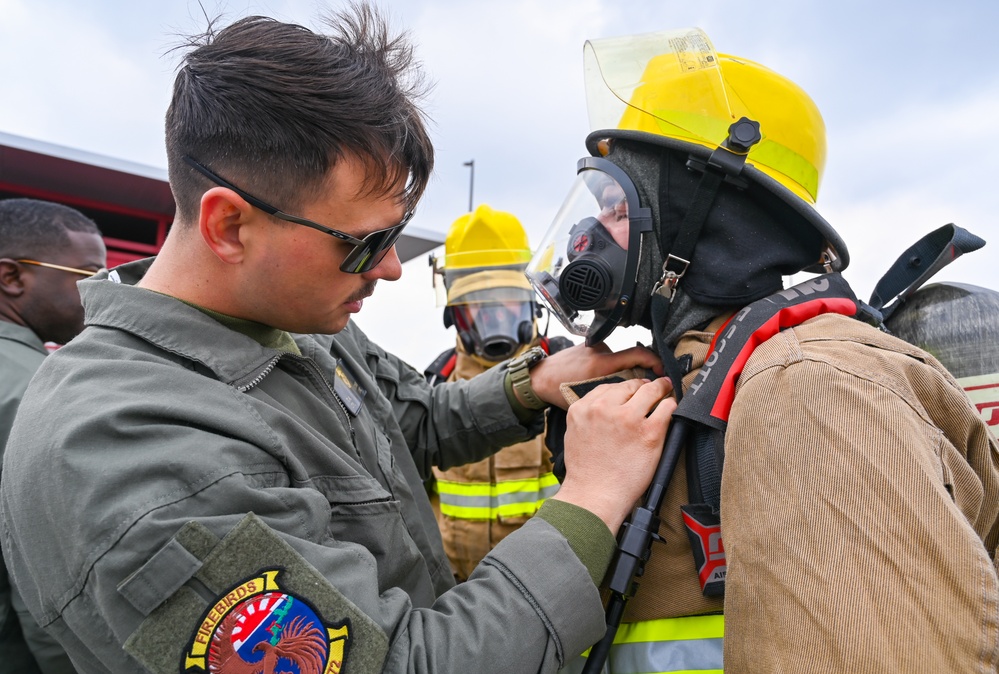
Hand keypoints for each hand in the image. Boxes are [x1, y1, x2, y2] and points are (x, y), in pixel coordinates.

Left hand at [529, 343, 661, 409]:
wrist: (538, 377)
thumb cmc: (558, 392)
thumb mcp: (589, 400)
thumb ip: (613, 398)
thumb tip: (635, 403)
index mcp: (601, 363)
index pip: (638, 354)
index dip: (655, 362)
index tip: (662, 372)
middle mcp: (599, 350)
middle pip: (631, 358)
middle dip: (639, 372)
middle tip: (642, 387)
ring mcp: (594, 345)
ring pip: (618, 359)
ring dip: (621, 371)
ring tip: (614, 387)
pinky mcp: (588, 345)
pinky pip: (607, 356)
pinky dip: (609, 367)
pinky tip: (599, 378)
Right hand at [551, 377, 675, 533]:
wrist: (595, 495)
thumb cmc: (586, 471)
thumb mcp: (574, 433)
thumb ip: (588, 415)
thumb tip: (606, 406)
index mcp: (583, 408)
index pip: (608, 387)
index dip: (624, 388)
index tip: (632, 391)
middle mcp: (604, 409)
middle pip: (630, 386)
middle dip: (642, 386)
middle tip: (653, 387)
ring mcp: (628, 419)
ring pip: (650, 391)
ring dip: (660, 389)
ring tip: (666, 389)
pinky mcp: (650, 432)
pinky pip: (667, 408)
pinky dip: (671, 406)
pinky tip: (671, 408)